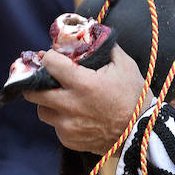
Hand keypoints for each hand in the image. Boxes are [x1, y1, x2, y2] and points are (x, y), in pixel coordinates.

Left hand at [24, 46, 150, 154]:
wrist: (141, 131)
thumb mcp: (125, 65)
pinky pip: (56, 127)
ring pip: (42, 110)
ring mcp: (67, 125)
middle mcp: (70, 105)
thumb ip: (106, 48)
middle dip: (36, 81)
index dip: (49, 57)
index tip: (52, 57)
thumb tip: (94, 35)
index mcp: (83, 83)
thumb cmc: (134, 96)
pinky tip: (76, 114)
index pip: (50, 64)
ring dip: (48, 101)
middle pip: (33, 92)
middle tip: (43, 76)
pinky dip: (62, 119)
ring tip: (61, 97)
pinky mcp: (69, 140)